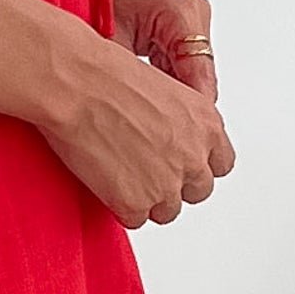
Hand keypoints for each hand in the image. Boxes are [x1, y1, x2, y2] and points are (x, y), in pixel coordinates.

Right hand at [36, 0, 234, 228]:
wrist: (74, 83)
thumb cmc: (105, 75)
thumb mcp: (163, 89)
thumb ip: (179, 122)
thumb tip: (171, 140)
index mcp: (206, 123)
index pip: (221, 163)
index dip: (196, 164)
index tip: (179, 161)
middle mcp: (194, 156)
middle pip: (197, 190)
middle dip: (173, 183)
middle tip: (143, 167)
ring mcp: (167, 184)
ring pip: (166, 210)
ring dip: (146, 197)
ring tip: (118, 171)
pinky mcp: (136, 203)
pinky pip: (134, 218)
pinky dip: (119, 205)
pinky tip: (103, 177)